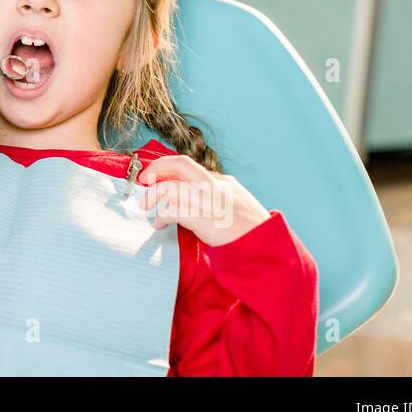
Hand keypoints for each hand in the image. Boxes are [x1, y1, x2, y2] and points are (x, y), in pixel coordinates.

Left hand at [136, 154, 270, 245]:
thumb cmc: (252, 232)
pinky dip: (162, 216)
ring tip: (147, 208)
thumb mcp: (237, 205)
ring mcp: (211, 201)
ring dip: (153, 196)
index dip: (168, 168)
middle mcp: (216, 186)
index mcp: (224, 182)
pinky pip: (173, 210)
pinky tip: (159, 224)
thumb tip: (190, 200)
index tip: (155, 176)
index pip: (189, 166)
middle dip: (157, 167)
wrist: (268, 247)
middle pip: (180, 164)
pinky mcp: (205, 219)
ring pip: (171, 187)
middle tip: (144, 179)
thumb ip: (217, 198)